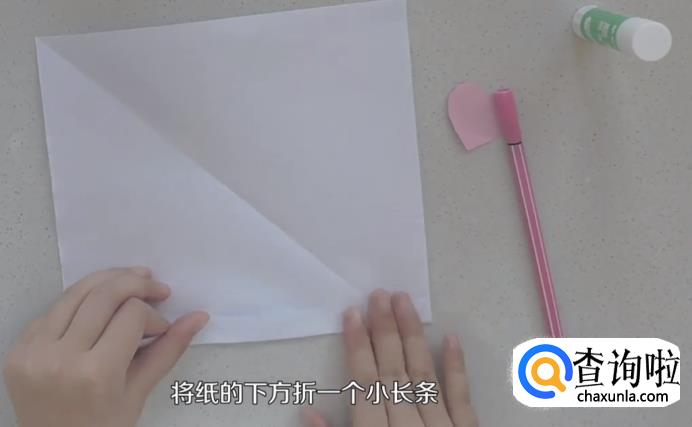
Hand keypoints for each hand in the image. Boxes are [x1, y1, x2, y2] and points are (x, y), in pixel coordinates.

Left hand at [3, 267, 208, 426]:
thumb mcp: (139, 392)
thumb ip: (169, 349)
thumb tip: (198, 317)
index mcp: (96, 373)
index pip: (132, 315)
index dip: (154, 314)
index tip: (162, 327)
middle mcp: (60, 358)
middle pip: (104, 294)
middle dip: (136, 283)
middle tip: (155, 287)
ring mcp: (34, 352)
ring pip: (76, 292)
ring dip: (107, 281)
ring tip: (130, 280)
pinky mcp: (18, 349)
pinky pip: (52, 310)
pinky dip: (78, 302)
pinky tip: (95, 308)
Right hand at [302, 290, 477, 426]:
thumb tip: (307, 411)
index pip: (364, 384)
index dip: (357, 347)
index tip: (352, 313)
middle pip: (394, 372)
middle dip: (384, 331)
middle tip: (379, 294)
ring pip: (425, 376)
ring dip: (414, 337)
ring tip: (404, 302)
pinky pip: (463, 398)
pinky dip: (456, 368)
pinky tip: (450, 338)